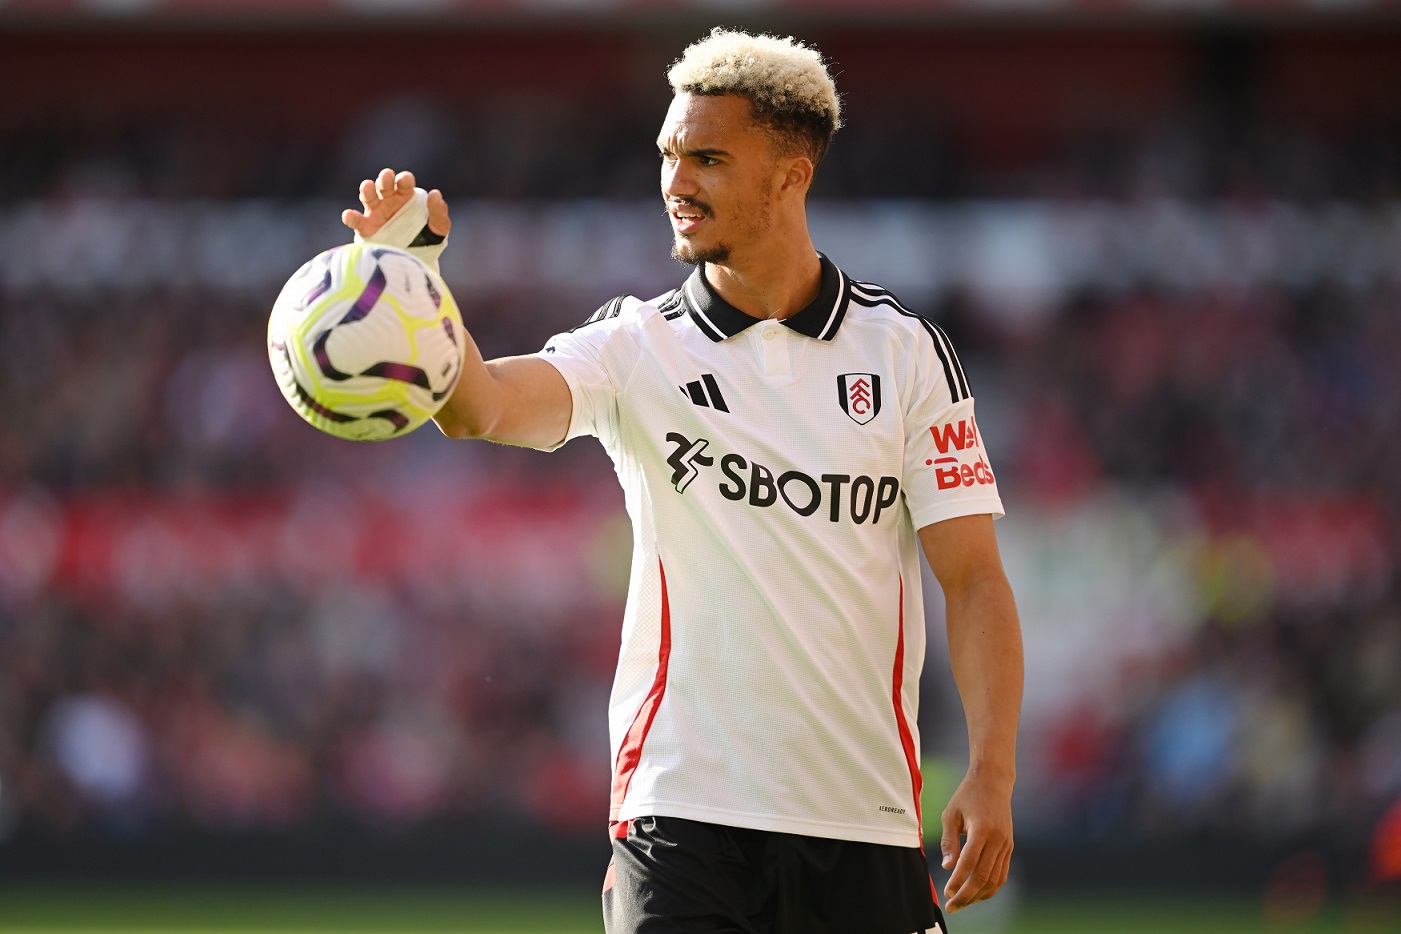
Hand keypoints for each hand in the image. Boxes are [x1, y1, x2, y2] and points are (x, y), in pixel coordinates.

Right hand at [341, 168, 450, 239]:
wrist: (415, 260)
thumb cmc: (428, 238)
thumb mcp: (439, 226)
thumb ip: (439, 211)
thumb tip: (435, 194)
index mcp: (406, 197)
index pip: (404, 183)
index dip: (404, 180)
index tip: (405, 179)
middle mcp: (389, 201)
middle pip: (385, 186)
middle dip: (385, 180)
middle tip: (387, 176)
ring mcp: (376, 213)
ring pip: (369, 198)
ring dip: (367, 190)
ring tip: (367, 187)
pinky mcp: (367, 228)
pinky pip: (357, 221)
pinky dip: (351, 217)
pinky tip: (348, 215)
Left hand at [939, 771, 1013, 912]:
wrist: (993, 782)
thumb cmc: (968, 796)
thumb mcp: (951, 814)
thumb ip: (950, 841)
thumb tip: (948, 867)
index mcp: (983, 828)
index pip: (970, 862)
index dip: (958, 880)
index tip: (947, 893)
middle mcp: (998, 839)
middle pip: (984, 875)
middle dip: (967, 894)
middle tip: (952, 906)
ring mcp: (1006, 844)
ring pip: (996, 878)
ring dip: (979, 894)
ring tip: (963, 903)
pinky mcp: (1009, 847)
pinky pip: (1002, 873)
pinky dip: (991, 887)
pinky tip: (977, 893)